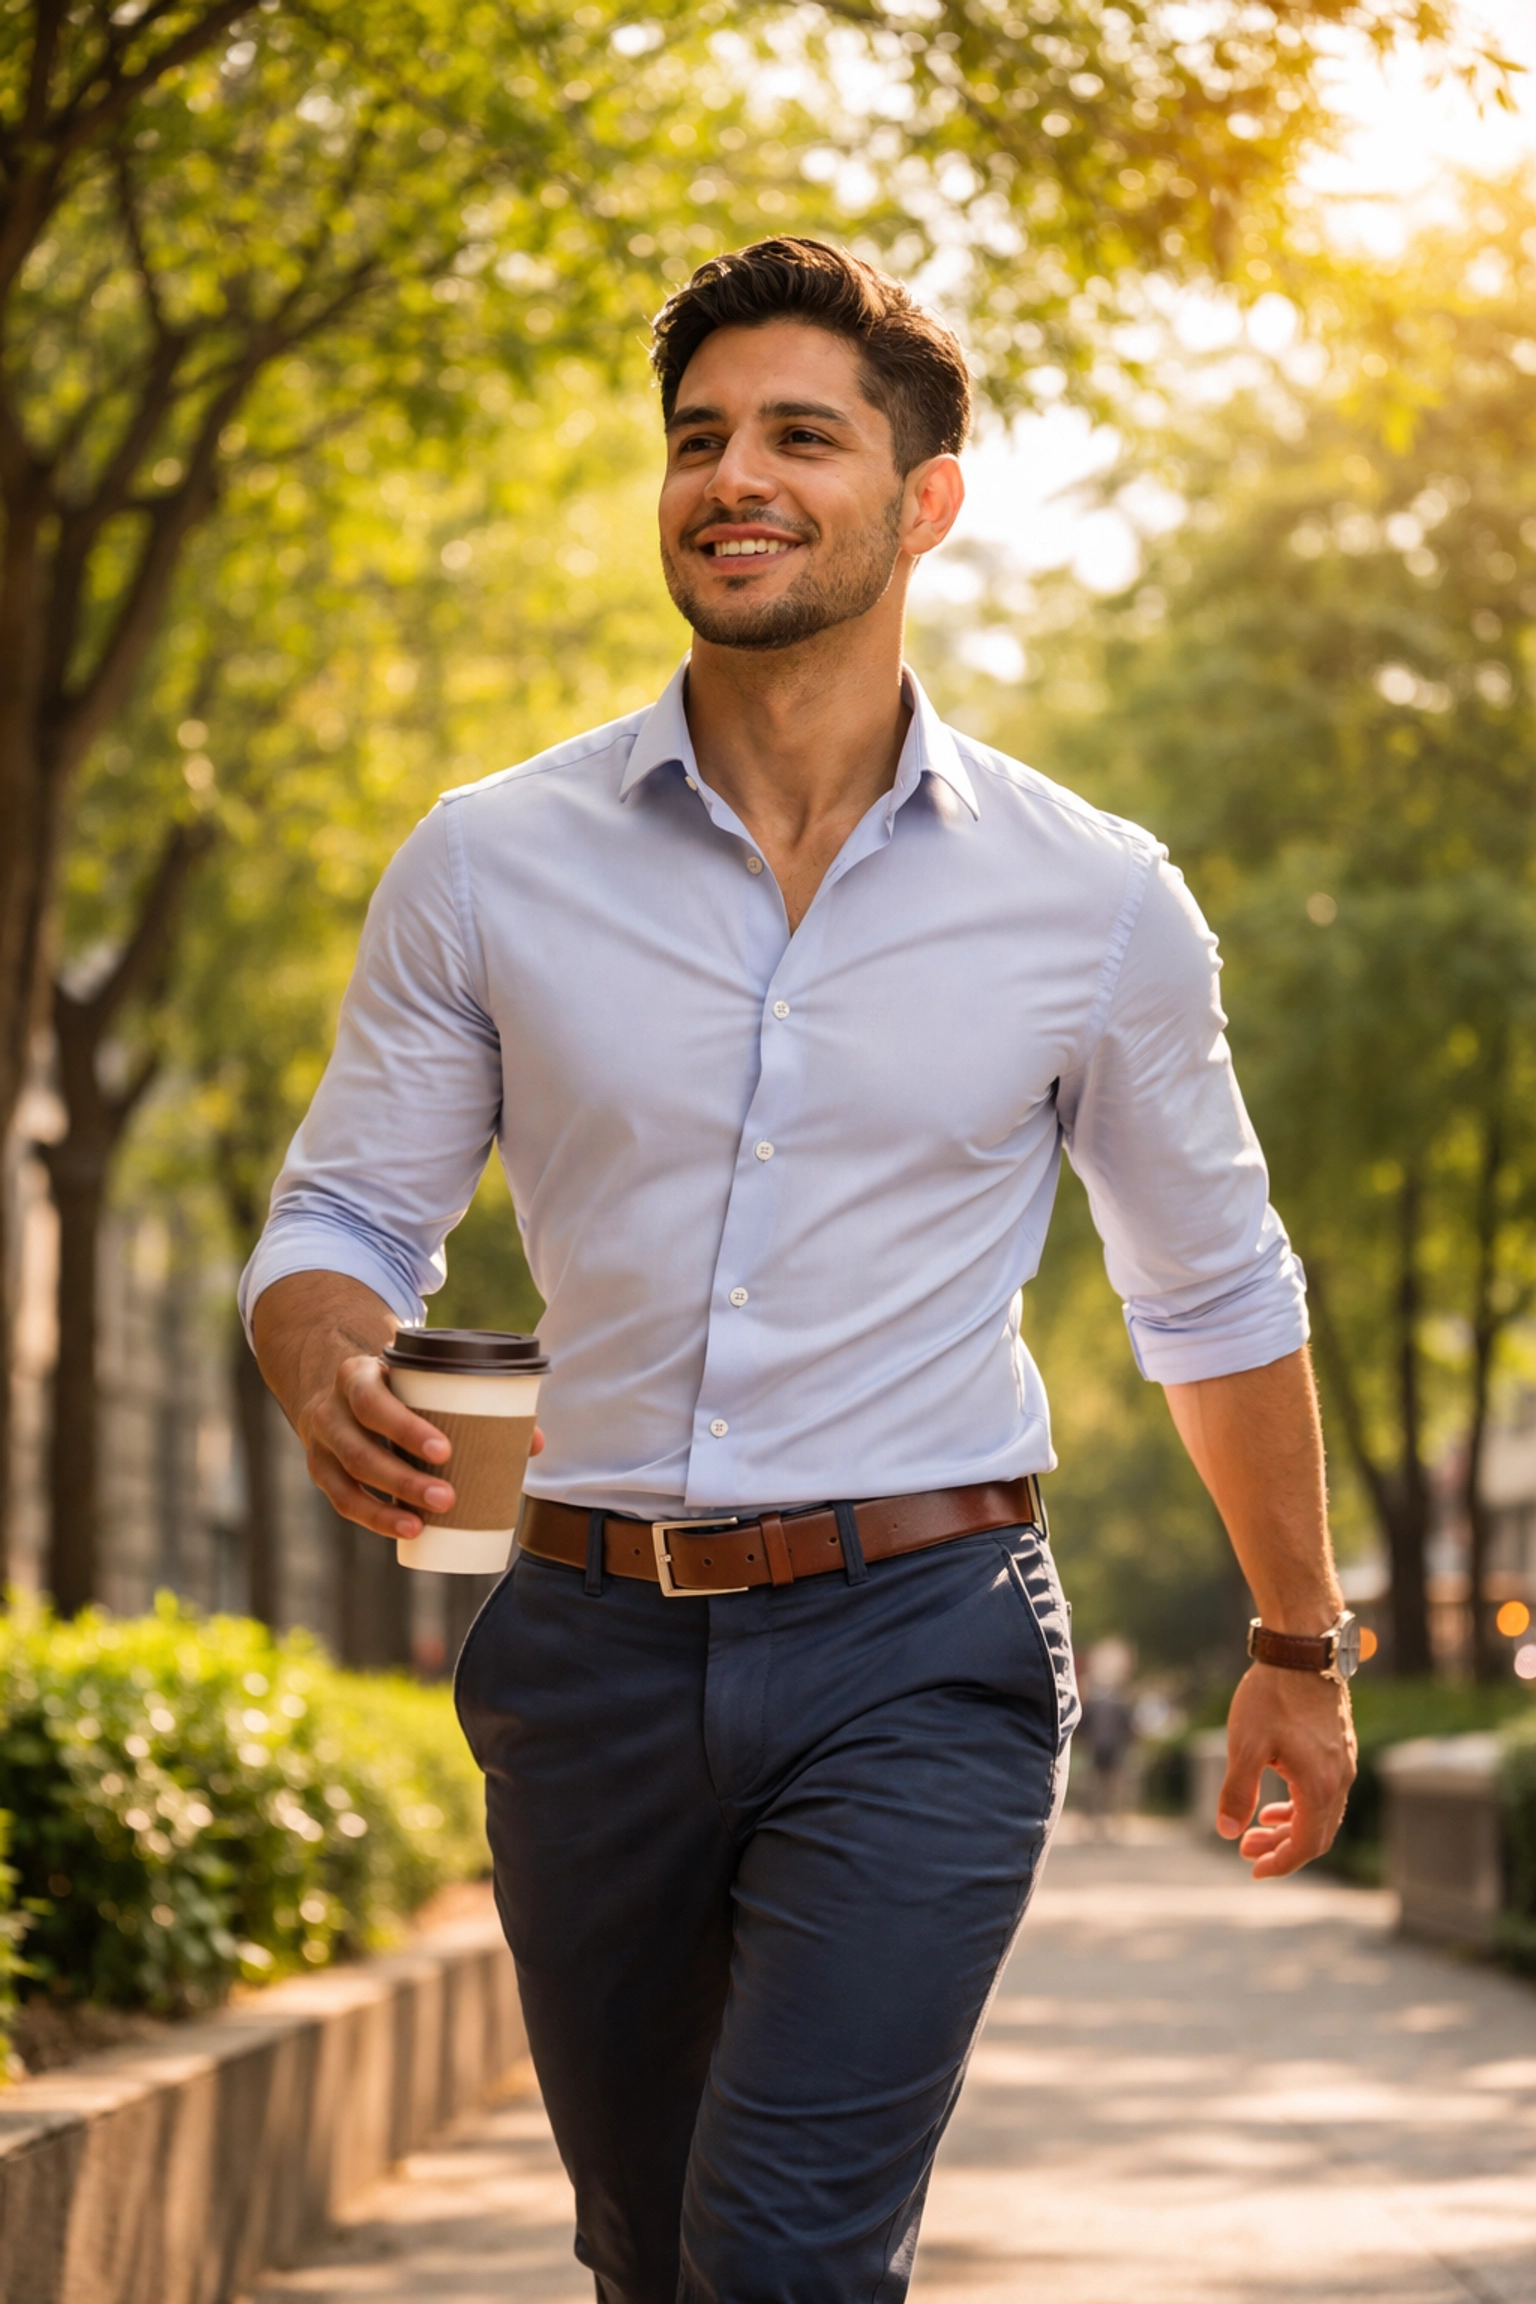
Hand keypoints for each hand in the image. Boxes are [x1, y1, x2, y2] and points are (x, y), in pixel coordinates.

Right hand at [299, 1351, 544, 1542]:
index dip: (405, 1428)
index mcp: (357, 1376)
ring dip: (388, 1506)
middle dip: (403, 1479)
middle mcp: (331, 1409)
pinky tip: (406, 1530)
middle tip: (448, 1497)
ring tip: (423, 1524)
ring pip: (349, 1480)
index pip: (372, 1401)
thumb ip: (473, 1402)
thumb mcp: (420, 1379)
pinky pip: (342, 1500)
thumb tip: (533, 1442)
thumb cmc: (398, 1386)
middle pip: (360, 1450)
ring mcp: (322, 1443)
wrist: (342, 1388)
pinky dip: (374, 1518)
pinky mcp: (321, 1471)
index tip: (445, 1451)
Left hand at [1216, 1664, 1355, 1879]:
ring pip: (1321, 1813)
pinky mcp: (1340, 1749)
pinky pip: (1325, 1793)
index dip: (1280, 1863)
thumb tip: (1226, 1832)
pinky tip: (1276, 1801)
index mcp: (1320, 1786)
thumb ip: (1236, 1791)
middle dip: (1281, 1848)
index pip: (1306, 1844)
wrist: (1302, 1651)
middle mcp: (1340, 1780)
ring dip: (1290, 1827)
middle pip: (1316, 1834)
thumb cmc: (1271, 1696)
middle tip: (1246, 1851)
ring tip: (1257, 1828)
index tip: (1253, 1870)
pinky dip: (1300, 1805)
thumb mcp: (1244, 1745)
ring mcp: (1344, 1764)